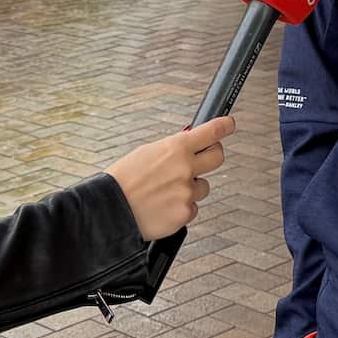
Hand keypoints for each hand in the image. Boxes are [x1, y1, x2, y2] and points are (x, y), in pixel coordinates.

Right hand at [106, 116, 234, 239]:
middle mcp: (186, 167)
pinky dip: (180, 208)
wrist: (109, 211)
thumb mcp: (146, 153)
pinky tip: (162, 207)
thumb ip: (171, 150)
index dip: (224, 126)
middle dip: (211, 156)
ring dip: (190, 188)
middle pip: (217, 157)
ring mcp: (187, 191)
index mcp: (176, 147)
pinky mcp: (184, 213)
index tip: (229, 124)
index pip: (211, 131)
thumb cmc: (122, 181)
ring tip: (165, 192)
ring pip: (202, 186)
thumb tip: (187, 145)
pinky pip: (191, 208)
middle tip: (201, 160)